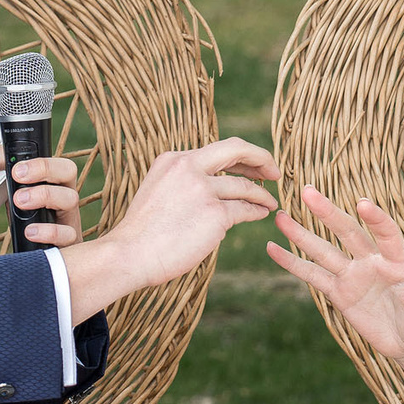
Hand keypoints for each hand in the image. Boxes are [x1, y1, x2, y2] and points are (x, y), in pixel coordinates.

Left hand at [0, 146, 82, 247]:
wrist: (42, 251)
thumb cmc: (28, 220)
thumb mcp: (15, 197)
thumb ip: (1, 181)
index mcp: (52, 180)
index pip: (48, 156)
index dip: (27, 155)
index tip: (6, 163)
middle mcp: (65, 194)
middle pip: (68, 169)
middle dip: (42, 167)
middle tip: (17, 175)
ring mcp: (70, 217)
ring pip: (71, 198)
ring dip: (43, 195)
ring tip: (19, 202)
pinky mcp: (70, 240)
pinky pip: (67, 233)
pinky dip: (49, 231)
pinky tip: (30, 232)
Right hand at [59, 138, 280, 319]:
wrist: (129, 254)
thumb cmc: (142, 232)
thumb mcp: (158, 191)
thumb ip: (183, 182)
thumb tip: (216, 184)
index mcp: (173, 159)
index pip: (216, 149)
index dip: (240, 155)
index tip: (252, 164)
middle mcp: (188, 167)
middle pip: (237, 149)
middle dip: (261, 158)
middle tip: (274, 171)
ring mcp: (202, 189)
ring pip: (244, 186)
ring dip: (261, 194)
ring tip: (270, 202)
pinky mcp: (214, 213)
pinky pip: (245, 209)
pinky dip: (257, 211)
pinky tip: (262, 214)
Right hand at [266, 188, 403, 361]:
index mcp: (398, 261)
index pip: (386, 234)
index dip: (376, 219)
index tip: (362, 203)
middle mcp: (372, 262)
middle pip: (348, 233)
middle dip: (328, 213)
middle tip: (308, 191)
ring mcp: (353, 276)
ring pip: (324, 251)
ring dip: (302, 234)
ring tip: (280, 216)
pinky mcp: (339, 294)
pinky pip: (312, 277)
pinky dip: (292, 263)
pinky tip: (273, 248)